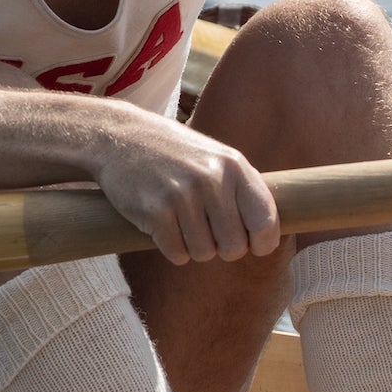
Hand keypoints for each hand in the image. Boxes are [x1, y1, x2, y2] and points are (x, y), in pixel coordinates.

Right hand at [92, 118, 280, 265]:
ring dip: (192, 247)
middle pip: (234, 248)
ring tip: (179, 222)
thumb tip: (273, 234)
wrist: (119, 137)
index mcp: (234, 167)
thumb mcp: (214, 159)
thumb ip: (242, 191)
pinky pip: (176, 254)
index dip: (259, 243)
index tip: (248, 242)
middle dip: (220, 247)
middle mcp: (211, 180)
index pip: (266, 223)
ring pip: (204, 254)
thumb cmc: (173, 153)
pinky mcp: (154, 211)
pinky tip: (161, 225)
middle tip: (204, 230)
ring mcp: (181, 195)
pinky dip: (170, 247)